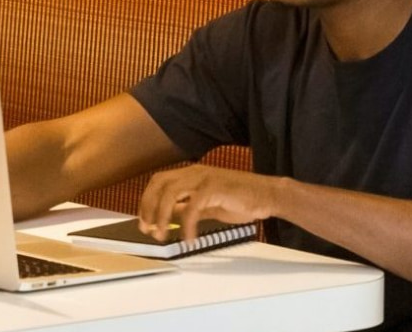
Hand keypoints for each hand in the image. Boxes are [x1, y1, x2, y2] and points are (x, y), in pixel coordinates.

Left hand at [137, 165, 281, 241]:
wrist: (267, 196)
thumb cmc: (241, 199)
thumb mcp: (207, 204)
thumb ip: (187, 207)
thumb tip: (169, 217)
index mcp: (191, 174)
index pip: (159, 182)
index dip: (147, 201)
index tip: (144, 222)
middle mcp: (195, 173)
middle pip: (159, 184)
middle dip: (148, 207)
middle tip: (148, 229)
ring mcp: (204, 179)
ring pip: (170, 193)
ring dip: (162, 216)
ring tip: (162, 235)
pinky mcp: (214, 189)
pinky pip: (192, 208)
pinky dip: (186, 225)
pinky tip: (188, 239)